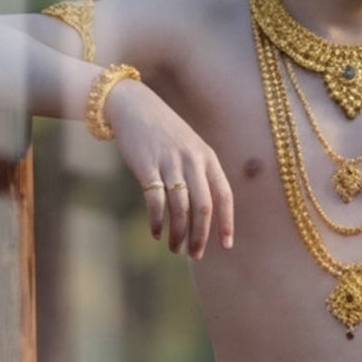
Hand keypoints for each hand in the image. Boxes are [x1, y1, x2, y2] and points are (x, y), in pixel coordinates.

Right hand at [107, 84, 234, 258]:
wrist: (134, 107)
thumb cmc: (163, 132)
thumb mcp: (189, 147)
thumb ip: (199, 173)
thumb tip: (204, 212)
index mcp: (207, 158)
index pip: (224, 195)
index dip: (226, 222)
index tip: (226, 245)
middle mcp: (192, 161)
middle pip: (203, 207)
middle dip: (201, 235)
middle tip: (195, 255)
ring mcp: (169, 163)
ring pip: (180, 208)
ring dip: (178, 233)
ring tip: (174, 248)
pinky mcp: (147, 167)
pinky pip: (156, 201)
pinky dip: (157, 221)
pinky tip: (156, 233)